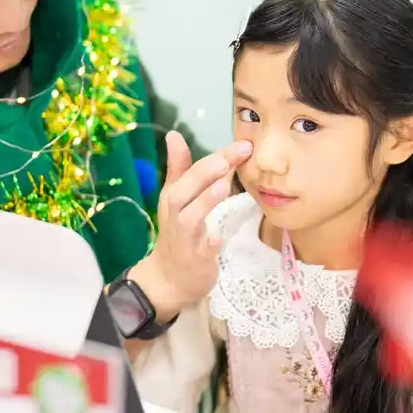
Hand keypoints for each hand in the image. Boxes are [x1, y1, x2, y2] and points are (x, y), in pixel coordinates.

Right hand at [133, 132, 252, 320]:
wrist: (168, 277)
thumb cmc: (177, 233)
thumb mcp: (175, 198)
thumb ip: (179, 167)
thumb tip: (173, 135)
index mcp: (174, 196)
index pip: (192, 171)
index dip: (216, 156)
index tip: (243, 144)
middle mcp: (176, 214)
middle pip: (184, 190)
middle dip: (205, 173)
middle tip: (228, 159)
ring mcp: (185, 238)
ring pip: (191, 217)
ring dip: (205, 201)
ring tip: (223, 186)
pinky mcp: (194, 259)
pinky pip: (200, 251)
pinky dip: (208, 243)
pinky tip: (217, 238)